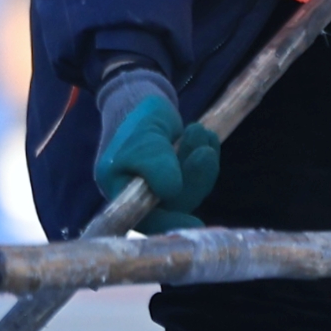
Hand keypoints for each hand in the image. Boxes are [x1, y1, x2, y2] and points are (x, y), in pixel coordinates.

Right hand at [90, 71, 219, 220]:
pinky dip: (207, 156)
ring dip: (201, 162)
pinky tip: (207, 136)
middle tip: (204, 152)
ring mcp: (166, 191)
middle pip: (177, 206)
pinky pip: (202, 177)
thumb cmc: (134, 125)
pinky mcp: (182, 180)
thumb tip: (172, 191)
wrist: (142, 105)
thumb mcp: (141, 141)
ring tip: (198, 131)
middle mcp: (144, 200)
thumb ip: (155, 164)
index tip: (196, 223)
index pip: (147, 220)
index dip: (171, 224)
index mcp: (123, 195)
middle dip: (194, 178)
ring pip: (192, 190)